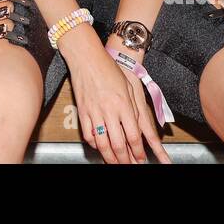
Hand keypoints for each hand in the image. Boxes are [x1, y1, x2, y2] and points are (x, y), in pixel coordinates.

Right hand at [60, 32, 163, 162]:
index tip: (140, 159)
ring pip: (102, 144)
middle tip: (130, 165)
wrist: (87, 58)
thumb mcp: (128, 88)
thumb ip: (134, 109)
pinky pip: (88, 134)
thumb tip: (137, 129)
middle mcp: (109, 111)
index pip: (133, 136)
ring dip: (110, 157)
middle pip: (119, 144)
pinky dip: (94, 145)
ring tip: (115, 163)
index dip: (138, 152)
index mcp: (124, 105)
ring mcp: (94, 112)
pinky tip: (99, 147)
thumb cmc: (109, 68)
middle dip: (125, 160)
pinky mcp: (82, 111)